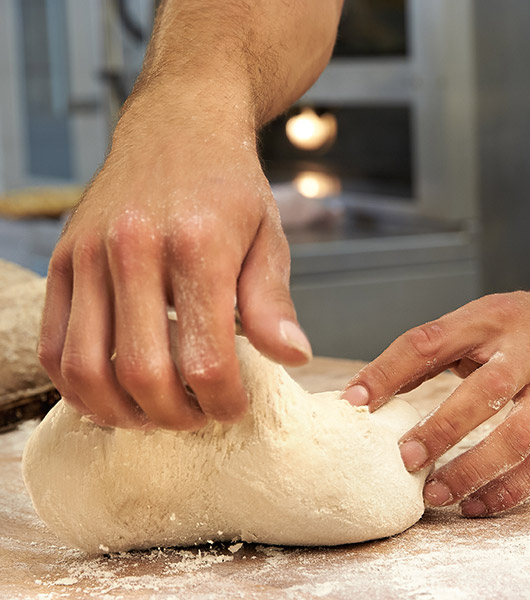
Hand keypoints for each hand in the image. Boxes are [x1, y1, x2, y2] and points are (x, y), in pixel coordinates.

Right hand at [38, 91, 310, 430]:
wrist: (179, 126)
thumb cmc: (230, 186)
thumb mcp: (267, 238)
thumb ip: (273, 304)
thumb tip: (292, 359)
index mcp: (197, 247)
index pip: (206, 360)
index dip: (223, 402)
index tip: (234, 407)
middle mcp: (134, 250)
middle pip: (142, 374)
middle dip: (175, 417)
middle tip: (197, 417)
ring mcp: (89, 255)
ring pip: (86, 370)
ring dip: (122, 411)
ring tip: (155, 414)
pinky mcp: (63, 260)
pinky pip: (54, 344)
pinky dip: (77, 385)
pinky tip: (111, 392)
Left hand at [342, 273, 529, 515]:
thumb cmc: (521, 323)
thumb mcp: (476, 319)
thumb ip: (431, 351)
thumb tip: (373, 388)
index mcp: (489, 319)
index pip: (428, 342)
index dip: (386, 372)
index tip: (354, 400)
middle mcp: (527, 351)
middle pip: (483, 392)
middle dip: (440, 430)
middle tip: (405, 458)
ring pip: (516, 437)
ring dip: (472, 471)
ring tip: (434, 493)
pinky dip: (508, 491)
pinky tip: (475, 504)